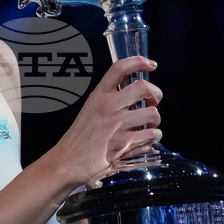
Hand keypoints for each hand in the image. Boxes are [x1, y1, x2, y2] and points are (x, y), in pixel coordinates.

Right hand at [45, 56, 161, 187]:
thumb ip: (108, 99)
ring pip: (153, 113)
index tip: (150, 64)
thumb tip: (132, 91)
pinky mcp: (125, 144)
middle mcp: (108, 107)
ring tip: (149, 126)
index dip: (139, 62)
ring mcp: (118, 125)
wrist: (68, 161)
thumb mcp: (90, 109)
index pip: (120, 68)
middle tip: (153, 102)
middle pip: (143, 87)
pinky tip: (145, 141)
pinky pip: (151, 136)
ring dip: (155, 121)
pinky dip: (153, 139)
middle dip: (156, 93)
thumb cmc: (79, 138)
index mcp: (98, 96)